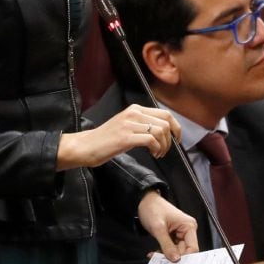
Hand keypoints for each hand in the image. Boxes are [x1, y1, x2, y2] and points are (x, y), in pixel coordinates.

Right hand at [57, 104, 179, 168]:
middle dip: (171, 138)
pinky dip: (156, 149)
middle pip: (166, 121)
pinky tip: (153, 154)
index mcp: (135, 109)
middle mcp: (133, 113)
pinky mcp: (125, 137)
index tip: (177, 139)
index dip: (176, 127)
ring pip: (160, 131)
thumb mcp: (127, 125)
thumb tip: (165, 131)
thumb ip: (143, 124)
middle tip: (165, 150)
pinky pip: (151, 140)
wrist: (86, 146)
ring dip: (164, 145)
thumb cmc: (106, 140)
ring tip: (158, 153)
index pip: (165, 113)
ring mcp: (129, 124)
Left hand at [138, 189, 198, 261]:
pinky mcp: (173, 236)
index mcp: (189, 226)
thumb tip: (175, 259)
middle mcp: (187, 230)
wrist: (144, 201)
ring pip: (177, 252)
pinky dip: (164, 252)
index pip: (193, 248)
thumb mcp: (158, 228)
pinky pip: (171, 249)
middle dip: (172, 257)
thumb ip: (167, 245)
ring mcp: (180, 234)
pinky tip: (155, 253)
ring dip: (166, 256)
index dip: (184, 257)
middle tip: (160, 261)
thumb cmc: (152, 208)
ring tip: (155, 255)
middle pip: (185, 251)